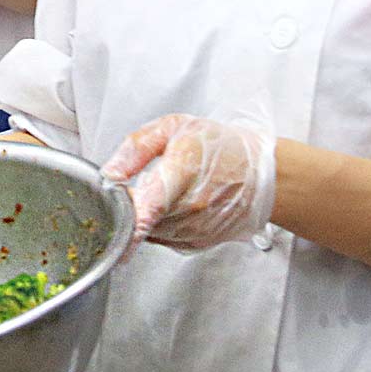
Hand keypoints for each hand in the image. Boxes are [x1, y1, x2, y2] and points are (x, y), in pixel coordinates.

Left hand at [103, 114, 276, 250]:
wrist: (262, 175)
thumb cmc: (221, 148)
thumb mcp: (174, 129)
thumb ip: (135, 148)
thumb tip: (110, 173)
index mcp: (182, 174)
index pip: (146, 209)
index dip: (123, 217)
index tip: (108, 218)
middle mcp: (191, 209)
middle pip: (141, 219)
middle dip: (131, 204)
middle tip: (141, 183)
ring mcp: (195, 230)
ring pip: (150, 231)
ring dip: (147, 215)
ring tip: (166, 190)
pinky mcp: (198, 242)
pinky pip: (165, 238)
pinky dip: (162, 224)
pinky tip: (177, 204)